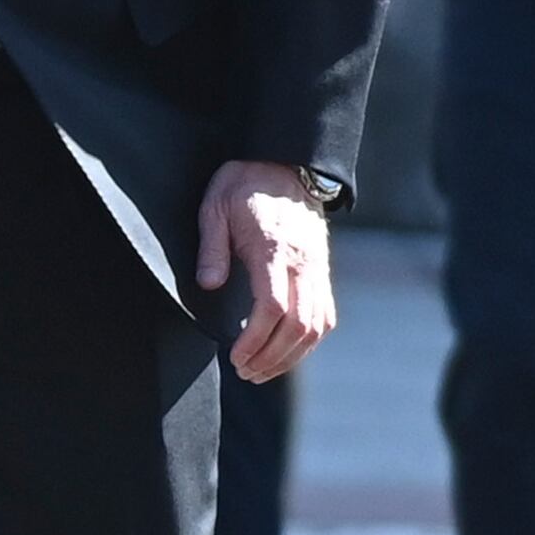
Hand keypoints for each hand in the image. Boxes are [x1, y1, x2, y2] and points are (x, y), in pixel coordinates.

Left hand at [194, 162, 336, 382]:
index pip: (273, 307)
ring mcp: (317, 268)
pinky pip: (325, 313)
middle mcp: (303, 263)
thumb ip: (212, 248)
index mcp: (274, 249)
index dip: (256, 340)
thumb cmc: (245, 184)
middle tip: (244, 371)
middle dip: (272, 357)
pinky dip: (310, 339)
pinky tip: (287, 351)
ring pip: (317, 325)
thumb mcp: (215, 207)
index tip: (236, 356)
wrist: (285, 163)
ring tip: (262, 370)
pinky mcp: (322, 270)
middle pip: (299, 325)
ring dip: (292, 355)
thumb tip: (209, 284)